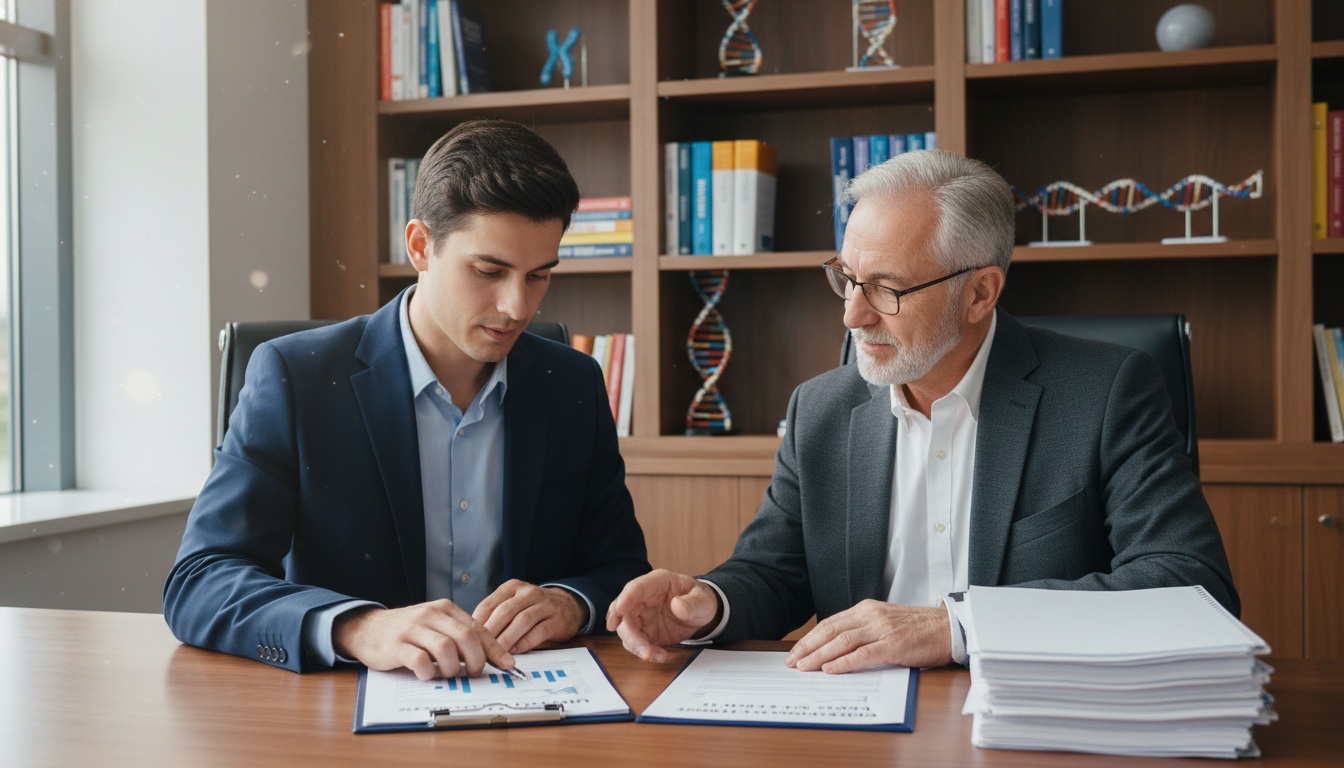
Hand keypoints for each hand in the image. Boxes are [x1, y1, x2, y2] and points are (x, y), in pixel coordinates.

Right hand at [332, 600, 513, 680]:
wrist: (368, 628)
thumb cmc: (408, 631)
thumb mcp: (435, 626)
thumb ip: (458, 636)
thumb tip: (489, 657)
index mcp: (445, 609)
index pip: (478, 628)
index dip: (495, 649)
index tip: (508, 664)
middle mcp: (431, 615)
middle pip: (466, 637)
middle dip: (477, 660)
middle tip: (473, 673)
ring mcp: (413, 629)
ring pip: (446, 648)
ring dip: (453, 668)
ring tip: (448, 675)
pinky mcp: (396, 645)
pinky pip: (420, 660)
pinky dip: (429, 673)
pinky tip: (427, 675)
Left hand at [471, 580, 588, 654]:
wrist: (568, 605)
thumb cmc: (533, 608)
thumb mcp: (513, 604)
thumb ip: (495, 615)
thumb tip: (471, 637)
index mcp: (512, 587)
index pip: (489, 604)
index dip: (476, 623)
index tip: (468, 640)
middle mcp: (528, 593)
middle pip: (504, 612)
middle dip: (490, 632)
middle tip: (479, 649)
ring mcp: (544, 605)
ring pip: (522, 621)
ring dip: (507, 638)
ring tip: (496, 653)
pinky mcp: (556, 620)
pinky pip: (539, 631)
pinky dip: (526, 642)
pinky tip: (516, 652)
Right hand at [605, 569, 721, 662]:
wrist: (701, 614)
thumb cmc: (700, 600)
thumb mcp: (703, 600)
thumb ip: (692, 603)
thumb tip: (677, 606)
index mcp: (656, 583)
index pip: (635, 588)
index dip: (625, 599)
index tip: (617, 612)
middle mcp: (643, 599)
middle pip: (625, 614)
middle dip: (629, 633)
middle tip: (643, 650)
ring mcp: (642, 616)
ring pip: (626, 631)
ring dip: (635, 645)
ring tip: (653, 655)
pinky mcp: (644, 632)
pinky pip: (637, 643)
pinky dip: (645, 652)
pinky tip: (660, 656)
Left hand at [783, 600, 950, 673]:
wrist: (949, 628)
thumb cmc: (918, 630)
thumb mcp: (885, 623)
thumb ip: (863, 631)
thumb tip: (835, 650)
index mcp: (866, 609)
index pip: (830, 623)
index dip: (810, 638)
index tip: (796, 651)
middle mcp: (870, 616)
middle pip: (830, 630)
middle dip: (807, 647)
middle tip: (792, 662)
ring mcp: (882, 629)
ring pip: (842, 641)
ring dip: (819, 655)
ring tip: (804, 667)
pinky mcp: (894, 644)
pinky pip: (863, 653)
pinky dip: (844, 662)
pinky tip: (830, 669)